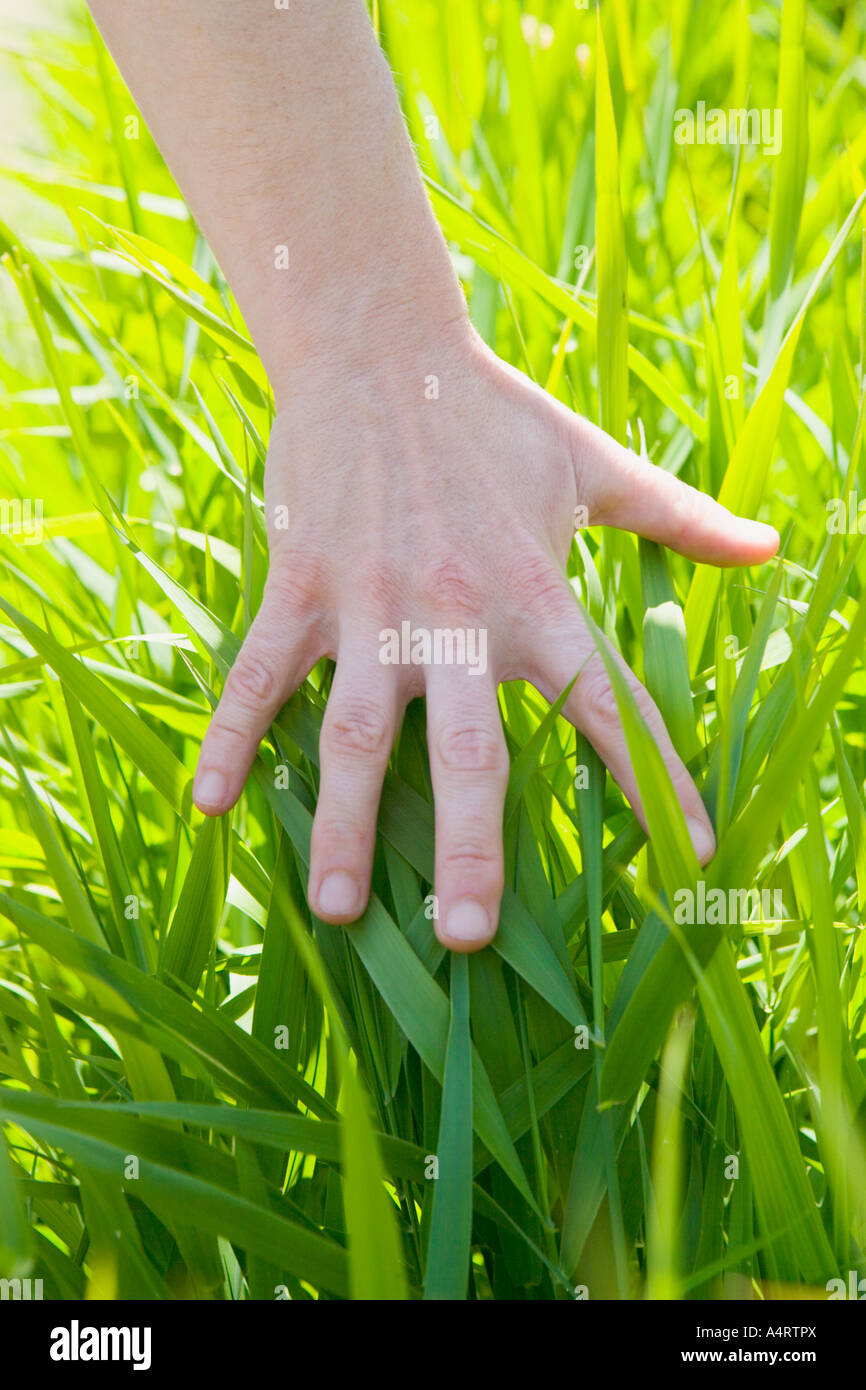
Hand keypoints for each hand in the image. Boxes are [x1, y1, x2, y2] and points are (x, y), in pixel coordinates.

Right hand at [192, 319, 777, 950]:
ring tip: (335, 911)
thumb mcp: (594, 464)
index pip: (605, 704)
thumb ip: (679, 517)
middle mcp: (453, 615)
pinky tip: (209, 805)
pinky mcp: (299, 587)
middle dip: (467, 847)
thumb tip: (770, 545)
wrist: (381, 349)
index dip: (652, 780)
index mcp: (533, 595)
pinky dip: (231, 738)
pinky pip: (259, 677)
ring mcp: (367, 606)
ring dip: (342, 824)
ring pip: (352, 734)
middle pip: (465, 751)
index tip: (691, 856)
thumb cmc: (492, 417)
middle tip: (466, 938)